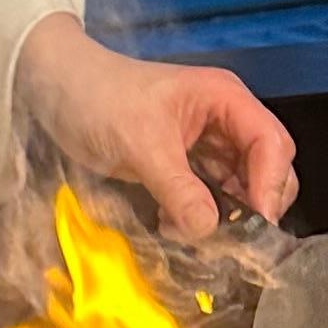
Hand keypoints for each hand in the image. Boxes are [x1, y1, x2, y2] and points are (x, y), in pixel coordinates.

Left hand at [12, 14, 297, 239]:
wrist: (55, 91)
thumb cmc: (97, 98)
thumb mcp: (139, 144)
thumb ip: (177, 189)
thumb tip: (208, 230)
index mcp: (225, 99)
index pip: (272, 144)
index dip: (271, 184)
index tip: (257, 220)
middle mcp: (224, 121)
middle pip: (266, 169)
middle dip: (251, 204)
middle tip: (227, 236)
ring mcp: (205, 146)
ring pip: (238, 190)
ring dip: (221, 217)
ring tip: (184, 229)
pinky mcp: (184, 167)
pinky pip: (208, 199)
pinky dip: (197, 217)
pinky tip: (170, 223)